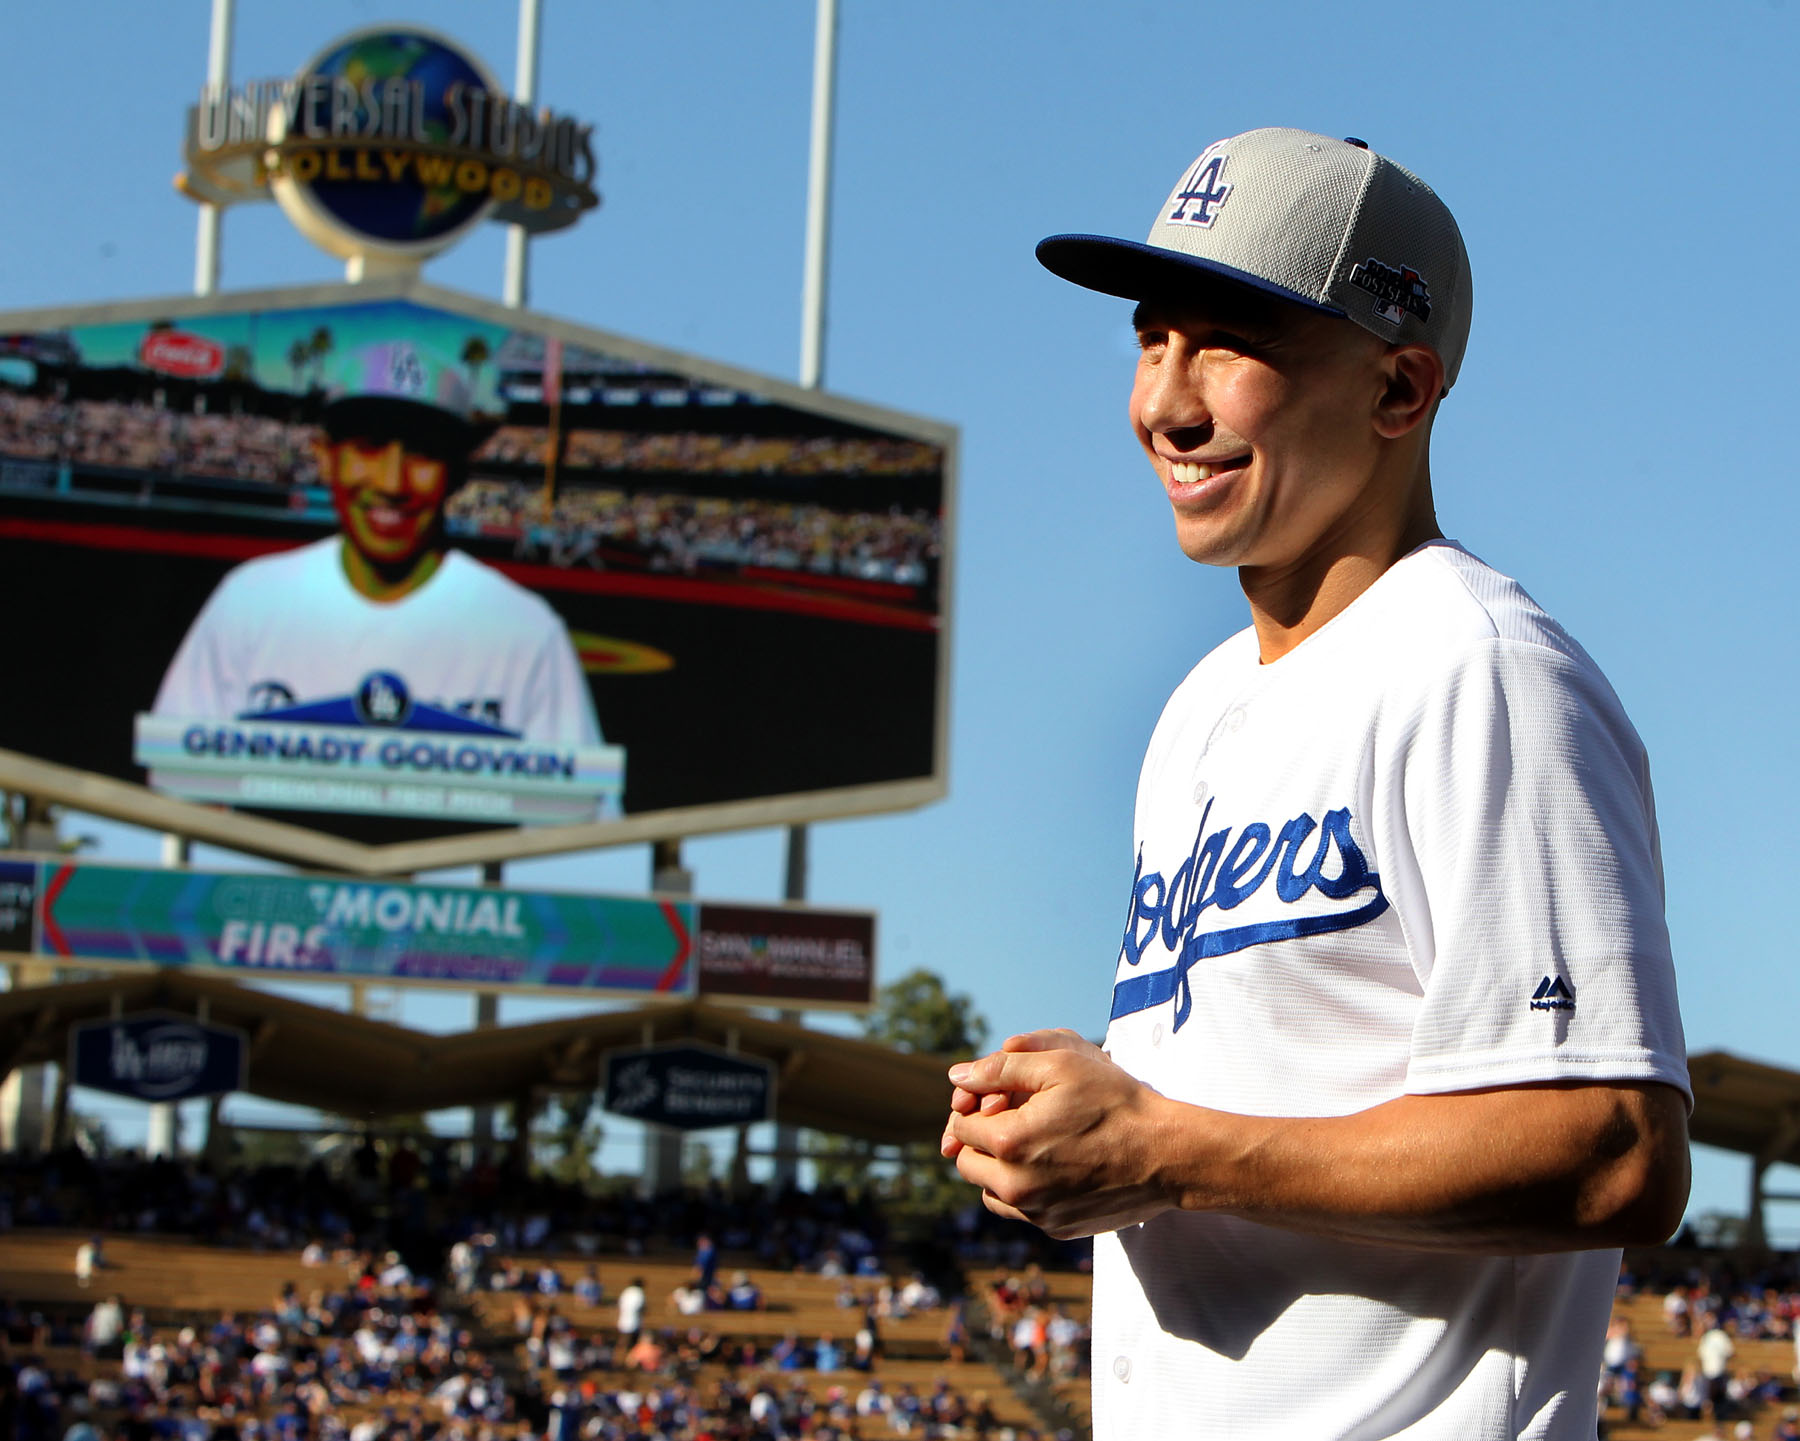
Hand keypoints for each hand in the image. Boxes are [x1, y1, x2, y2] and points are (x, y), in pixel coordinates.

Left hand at [940, 1028, 1175, 1238]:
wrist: (1167, 1154)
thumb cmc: (1115, 1103)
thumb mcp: (1061, 1065)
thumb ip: (1002, 1068)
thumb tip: (957, 1076)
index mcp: (1010, 1142)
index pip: (960, 1125)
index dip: (975, 1106)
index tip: (999, 1097)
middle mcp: (1017, 1186)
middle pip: (967, 1162)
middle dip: (981, 1139)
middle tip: (1011, 1118)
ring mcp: (1037, 1213)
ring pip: (989, 1191)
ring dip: (997, 1168)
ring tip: (1029, 1143)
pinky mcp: (1057, 1229)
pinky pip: (1020, 1211)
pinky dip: (1022, 1190)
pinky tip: (1048, 1167)